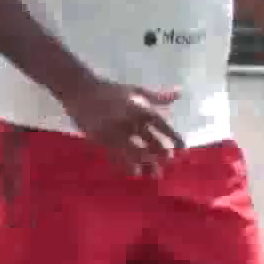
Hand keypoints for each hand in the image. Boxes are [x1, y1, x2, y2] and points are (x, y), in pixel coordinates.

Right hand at [59, 79, 185, 175]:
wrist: (80, 90)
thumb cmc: (111, 90)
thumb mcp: (135, 90)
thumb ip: (157, 96)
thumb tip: (179, 94)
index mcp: (137, 107)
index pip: (160, 124)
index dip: (173, 137)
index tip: (183, 148)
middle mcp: (127, 120)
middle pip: (147, 140)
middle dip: (159, 152)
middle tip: (168, 161)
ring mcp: (113, 131)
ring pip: (132, 151)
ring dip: (145, 163)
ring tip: (154, 174)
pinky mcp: (100, 138)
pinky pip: (115, 155)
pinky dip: (125, 165)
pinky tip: (134, 172)